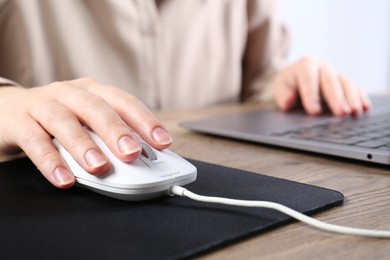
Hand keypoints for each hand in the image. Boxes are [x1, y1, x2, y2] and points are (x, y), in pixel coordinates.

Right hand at [0, 78, 171, 187]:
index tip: (163, 142)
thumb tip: (142, 160)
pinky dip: (50, 161)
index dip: (145, 120)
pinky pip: (35, 141)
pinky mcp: (19, 121)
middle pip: (96, 108)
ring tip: (99, 166)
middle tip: (132, 152)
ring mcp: (43, 104)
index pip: (124, 102)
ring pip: (64, 121)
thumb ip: (109, 137)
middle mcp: (70, 93)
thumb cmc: (58, 117)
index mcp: (93, 91)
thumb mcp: (86, 121)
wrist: (9, 108)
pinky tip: (64, 178)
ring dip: (84, 144)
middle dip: (116, 130)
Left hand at [272, 57, 371, 115]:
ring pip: (346, 83)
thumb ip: (283, 95)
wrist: (294, 78)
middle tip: (341, 113)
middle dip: (336, 98)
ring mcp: (336, 74)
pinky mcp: (345, 82)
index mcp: (305, 66)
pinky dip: (361, 97)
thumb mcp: (280, 88)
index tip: (314, 112)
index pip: (309, 80)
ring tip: (355, 112)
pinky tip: (365, 108)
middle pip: (330, 81)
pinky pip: (355, 88)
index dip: (312, 96)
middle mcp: (323, 67)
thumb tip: (288, 103)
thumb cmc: (287, 86)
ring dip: (352, 98)